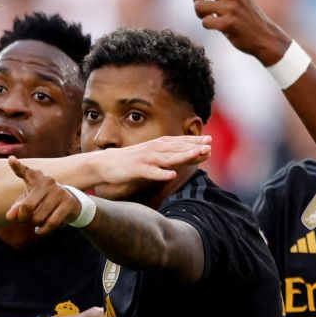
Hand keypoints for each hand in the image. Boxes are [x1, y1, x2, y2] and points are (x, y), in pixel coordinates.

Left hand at [5, 157, 82, 234]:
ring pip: (39, 217)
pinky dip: (43, 230)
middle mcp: (48, 181)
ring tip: (36, 222)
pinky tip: (38, 231)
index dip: (17, 166)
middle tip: (25, 220)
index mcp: (35, 178)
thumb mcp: (29, 202)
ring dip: (35, 224)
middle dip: (23, 218)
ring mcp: (59, 191)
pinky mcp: (68, 203)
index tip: (11, 159)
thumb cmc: (43, 202)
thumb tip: (9, 217)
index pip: (24, 171)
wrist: (71, 204)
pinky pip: (51, 223)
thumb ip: (17, 208)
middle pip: (27, 207)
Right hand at [94, 135, 210, 187]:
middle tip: (209, 146)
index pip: (179, 143)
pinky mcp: (136, 169)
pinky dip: (161, 173)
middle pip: (176, 148)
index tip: (210, 141)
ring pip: (166, 158)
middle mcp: (153, 149)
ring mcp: (144, 159)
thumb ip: (169, 156)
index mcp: (157, 146)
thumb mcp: (151, 156)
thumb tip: (188, 156)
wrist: (105, 164)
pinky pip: (150, 172)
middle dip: (193, 147)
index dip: (194, 142)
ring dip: (182, 156)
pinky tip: (171, 175)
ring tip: (197, 155)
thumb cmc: (131, 161)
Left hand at [191, 0, 292, 65]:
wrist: (264, 36)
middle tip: (203, 9)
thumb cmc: (247, 17)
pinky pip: (205, 21)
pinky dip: (207, 25)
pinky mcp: (230, 22)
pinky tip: (216, 26)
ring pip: (199, 6)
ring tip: (208, 17)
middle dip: (197, 1)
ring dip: (200, 14)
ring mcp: (232, 7)